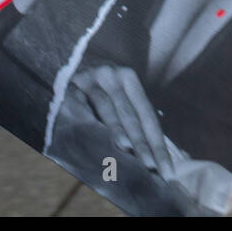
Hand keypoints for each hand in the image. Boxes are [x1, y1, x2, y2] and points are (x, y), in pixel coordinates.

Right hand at [69, 63, 174, 178]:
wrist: (64, 61)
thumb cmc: (95, 86)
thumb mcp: (116, 93)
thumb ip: (133, 116)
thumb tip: (155, 152)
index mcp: (129, 79)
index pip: (147, 116)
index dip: (158, 143)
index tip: (167, 169)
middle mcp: (113, 76)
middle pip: (132, 115)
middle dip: (142, 143)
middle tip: (151, 167)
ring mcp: (91, 79)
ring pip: (108, 108)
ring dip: (118, 129)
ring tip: (127, 149)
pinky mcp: (71, 85)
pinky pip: (81, 107)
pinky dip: (89, 122)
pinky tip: (94, 137)